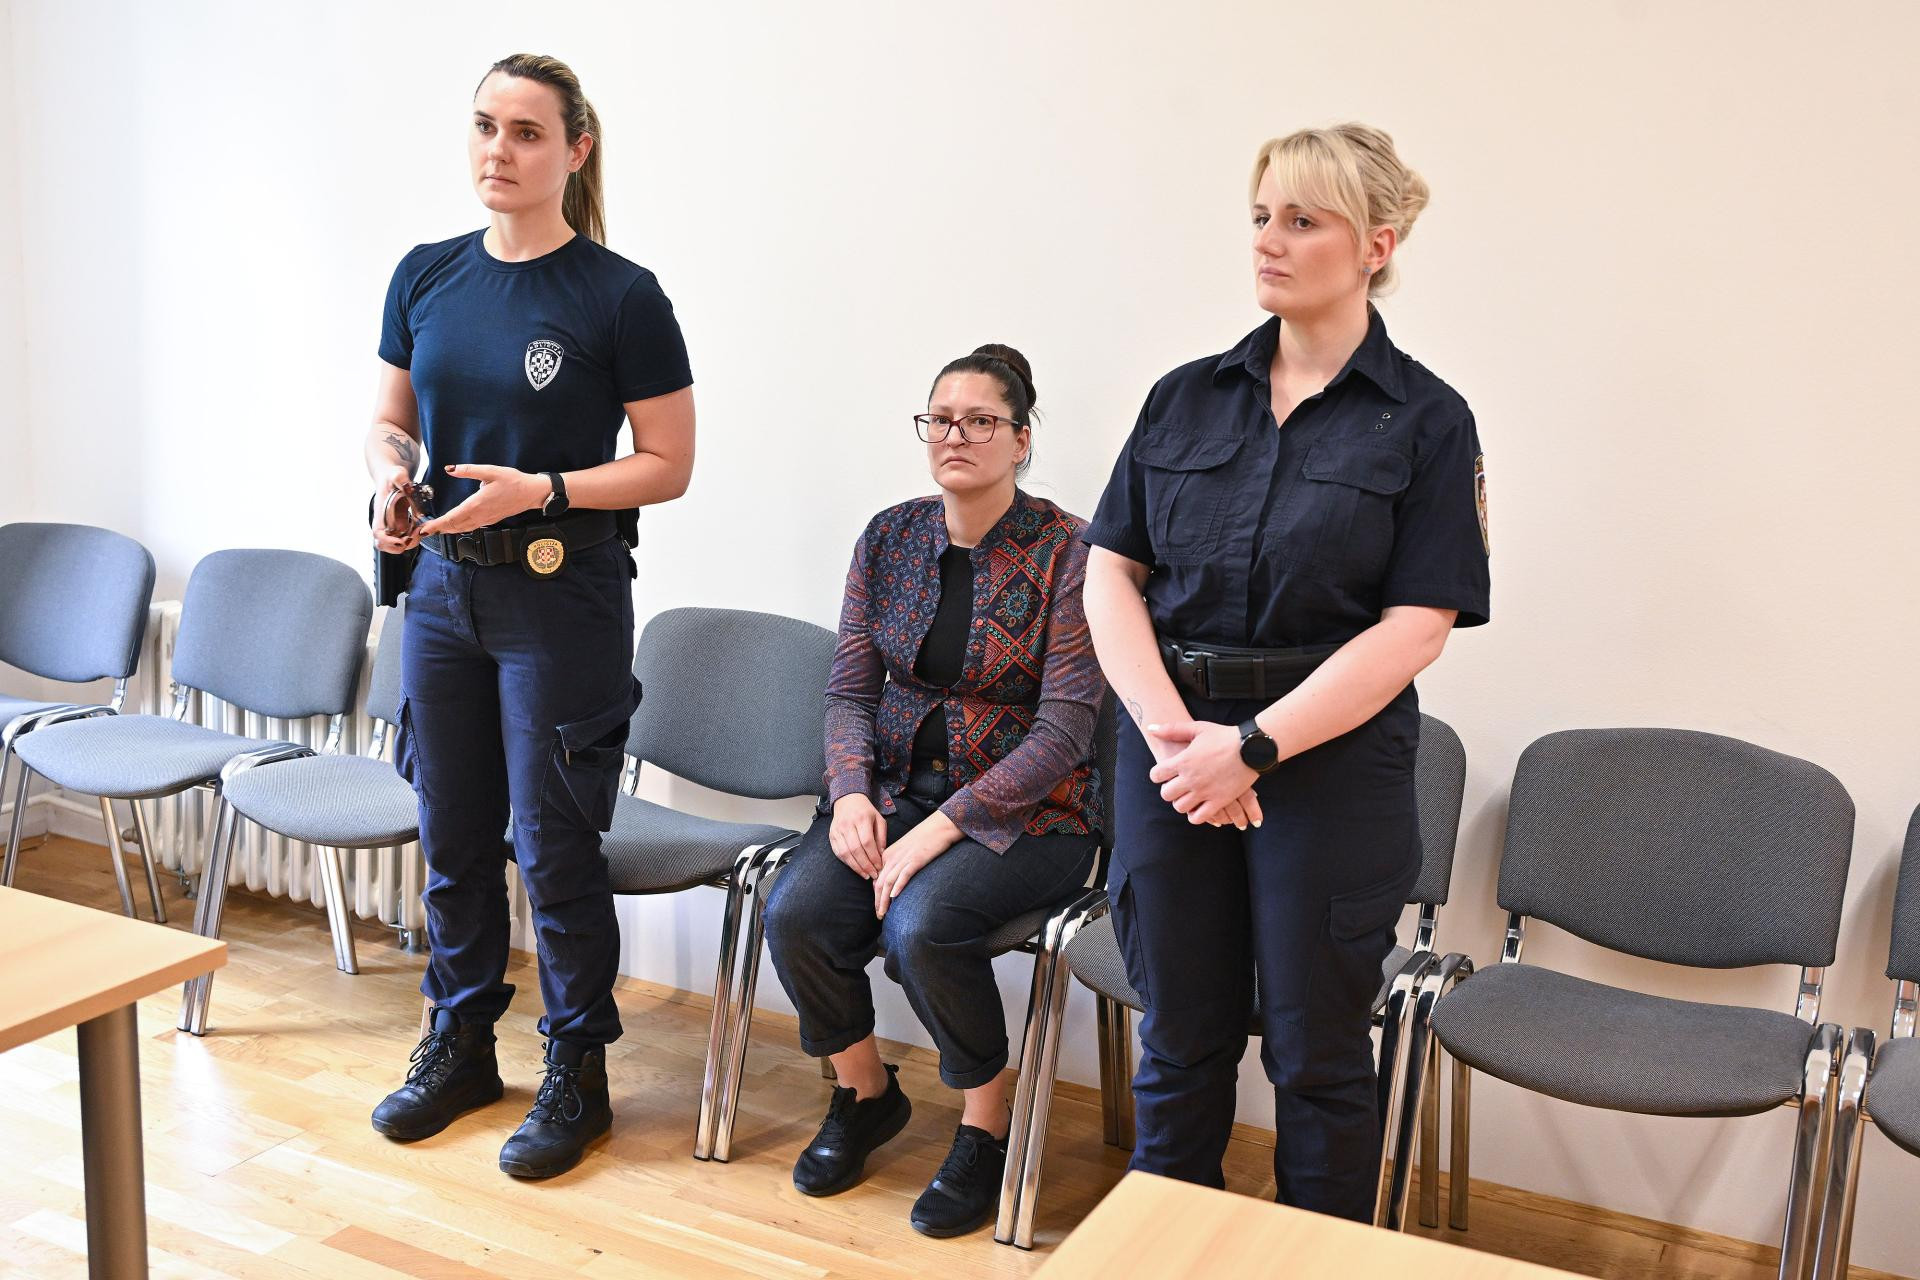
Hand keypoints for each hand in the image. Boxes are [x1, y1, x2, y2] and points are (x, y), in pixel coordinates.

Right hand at [371, 464, 419, 553]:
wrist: (392, 477)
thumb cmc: (392, 476)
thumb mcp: (398, 474)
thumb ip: (401, 480)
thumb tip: (408, 487)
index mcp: (381, 512)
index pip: (377, 533)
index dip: (388, 541)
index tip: (401, 541)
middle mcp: (384, 522)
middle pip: (384, 545)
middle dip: (400, 546)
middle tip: (415, 535)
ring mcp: (391, 525)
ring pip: (395, 544)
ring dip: (408, 543)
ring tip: (419, 530)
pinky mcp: (399, 525)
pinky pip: (404, 538)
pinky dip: (413, 537)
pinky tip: (420, 527)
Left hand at [416, 464, 547, 535]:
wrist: (532, 493)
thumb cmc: (513, 481)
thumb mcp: (491, 471)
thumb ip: (468, 470)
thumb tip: (449, 469)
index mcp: (477, 503)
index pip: (452, 517)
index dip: (437, 524)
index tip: (424, 529)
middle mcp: (480, 514)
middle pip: (454, 526)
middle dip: (437, 529)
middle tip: (422, 531)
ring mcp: (486, 519)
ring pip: (462, 528)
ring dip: (447, 530)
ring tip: (434, 529)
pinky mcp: (490, 520)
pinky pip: (470, 527)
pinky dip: (458, 528)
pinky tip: (454, 526)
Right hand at [829, 793, 886, 878]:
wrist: (848, 800)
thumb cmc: (866, 811)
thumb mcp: (879, 820)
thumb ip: (881, 837)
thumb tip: (881, 855)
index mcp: (862, 819)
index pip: (867, 842)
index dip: (873, 857)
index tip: (879, 867)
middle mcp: (848, 824)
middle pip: (856, 849)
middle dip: (865, 865)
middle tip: (873, 875)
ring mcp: (837, 830)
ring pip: (845, 853)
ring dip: (856, 867)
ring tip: (866, 875)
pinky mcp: (832, 835)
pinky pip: (838, 852)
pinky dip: (847, 862)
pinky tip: (856, 868)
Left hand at [873, 813, 958, 917]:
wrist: (939, 827)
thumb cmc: (924, 840)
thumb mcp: (905, 852)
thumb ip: (897, 865)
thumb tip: (894, 884)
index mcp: (887, 855)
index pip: (876, 879)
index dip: (876, 896)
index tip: (878, 908)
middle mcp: (892, 857)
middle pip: (879, 883)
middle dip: (878, 901)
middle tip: (879, 916)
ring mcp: (903, 859)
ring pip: (888, 882)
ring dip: (884, 900)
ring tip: (883, 913)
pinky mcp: (916, 859)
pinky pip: (904, 875)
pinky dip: (898, 886)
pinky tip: (895, 897)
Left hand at [1147, 719, 1263, 826]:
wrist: (1251, 747)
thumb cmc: (1224, 736)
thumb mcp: (1197, 728)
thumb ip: (1172, 729)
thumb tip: (1151, 729)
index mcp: (1183, 761)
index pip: (1156, 775)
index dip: (1158, 775)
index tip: (1165, 774)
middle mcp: (1191, 778)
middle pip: (1166, 794)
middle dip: (1169, 790)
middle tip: (1176, 786)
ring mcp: (1204, 791)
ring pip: (1180, 807)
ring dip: (1182, 803)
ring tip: (1188, 796)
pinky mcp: (1219, 801)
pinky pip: (1199, 818)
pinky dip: (1195, 815)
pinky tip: (1199, 807)